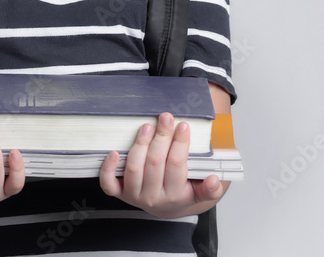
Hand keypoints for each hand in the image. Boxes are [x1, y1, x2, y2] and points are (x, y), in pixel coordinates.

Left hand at [99, 112, 226, 218]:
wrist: (164, 206)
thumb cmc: (181, 192)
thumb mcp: (200, 193)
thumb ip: (211, 189)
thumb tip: (215, 180)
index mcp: (176, 195)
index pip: (177, 165)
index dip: (180, 143)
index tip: (183, 125)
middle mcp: (153, 197)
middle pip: (155, 163)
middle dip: (162, 137)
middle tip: (166, 118)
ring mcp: (133, 195)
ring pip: (135, 168)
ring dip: (140, 144)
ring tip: (147, 126)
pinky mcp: (118, 192)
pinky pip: (109, 183)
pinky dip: (108, 167)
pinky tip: (114, 151)